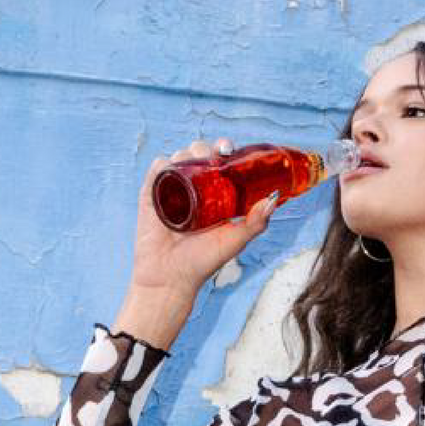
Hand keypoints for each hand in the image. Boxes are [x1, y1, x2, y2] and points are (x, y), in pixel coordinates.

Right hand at [126, 136, 279, 305]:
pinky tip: (172, 169)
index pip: (218, 162)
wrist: (170, 277)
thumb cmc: (203, 262)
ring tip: (193, 165)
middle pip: (198, 153)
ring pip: (178, 157)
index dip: (224, 150)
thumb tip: (273, 199)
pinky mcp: (151, 194)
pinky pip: (157, 168)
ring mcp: (171, 189)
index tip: (228, 148)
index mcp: (214, 194)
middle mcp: (193, 188)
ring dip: (186, 153)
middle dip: (204, 148)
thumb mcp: (234, 241)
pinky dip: (164, 163)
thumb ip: (255, 223)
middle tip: (213, 157)